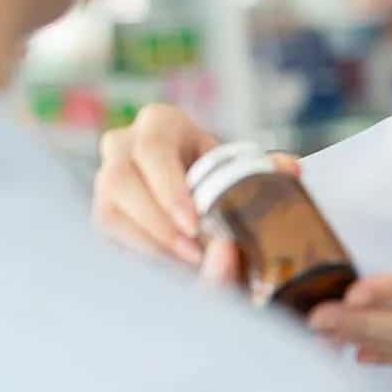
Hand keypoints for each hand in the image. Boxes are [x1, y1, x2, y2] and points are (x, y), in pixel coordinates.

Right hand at [91, 104, 294, 283]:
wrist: (191, 184)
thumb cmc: (218, 170)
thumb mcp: (239, 164)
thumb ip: (264, 168)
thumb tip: (289, 169)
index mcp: (159, 123)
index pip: (153, 151)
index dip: (168, 189)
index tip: (192, 225)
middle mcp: (122, 145)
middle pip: (120, 181)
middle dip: (156, 223)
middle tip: (191, 253)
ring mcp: (104, 178)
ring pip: (108, 212)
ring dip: (146, 243)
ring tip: (185, 264)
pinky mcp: (102, 211)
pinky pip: (108, 236)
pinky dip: (138, 254)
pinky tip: (168, 268)